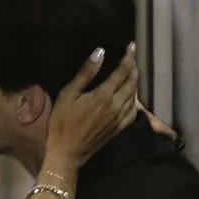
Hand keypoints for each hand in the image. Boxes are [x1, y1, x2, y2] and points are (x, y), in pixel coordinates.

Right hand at [42, 43, 139, 185]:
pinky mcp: (118, 129)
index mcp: (104, 95)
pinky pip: (133, 112)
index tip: (131, 46)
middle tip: (131, 57)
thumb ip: (86, 73)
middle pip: (132, 83)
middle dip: (134, 67)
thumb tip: (100, 52)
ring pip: (134, 96)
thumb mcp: (68, 94)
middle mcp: (116, 106)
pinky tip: (131, 97)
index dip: (128, 57)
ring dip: (135, 82)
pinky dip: (135, 100)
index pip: (122, 71)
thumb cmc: (62, 122)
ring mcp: (119, 119)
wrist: (67, 153)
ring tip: (132, 72)